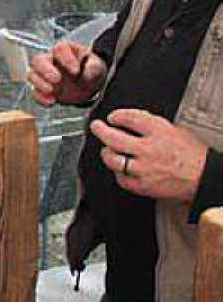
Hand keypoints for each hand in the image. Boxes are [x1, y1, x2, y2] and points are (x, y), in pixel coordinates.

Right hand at [27, 41, 106, 106]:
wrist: (88, 84)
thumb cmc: (90, 70)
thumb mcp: (96, 67)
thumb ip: (91, 69)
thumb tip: (84, 73)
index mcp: (64, 50)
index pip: (59, 49)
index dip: (66, 58)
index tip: (76, 71)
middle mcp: (50, 60)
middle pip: (38, 60)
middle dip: (45, 70)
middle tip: (57, 79)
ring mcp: (44, 75)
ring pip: (32, 75)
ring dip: (40, 84)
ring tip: (51, 91)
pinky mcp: (42, 89)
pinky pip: (36, 93)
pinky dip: (41, 98)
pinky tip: (52, 102)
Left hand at [89, 108, 207, 201]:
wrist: (205, 177)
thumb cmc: (192, 154)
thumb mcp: (174, 130)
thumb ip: (151, 125)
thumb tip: (129, 120)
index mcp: (160, 132)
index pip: (130, 118)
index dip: (117, 116)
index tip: (112, 117)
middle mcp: (149, 150)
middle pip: (113, 138)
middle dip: (100, 130)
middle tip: (96, 127)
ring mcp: (144, 169)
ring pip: (113, 160)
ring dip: (107, 153)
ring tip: (108, 149)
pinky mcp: (143, 186)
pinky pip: (120, 178)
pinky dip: (118, 172)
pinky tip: (121, 168)